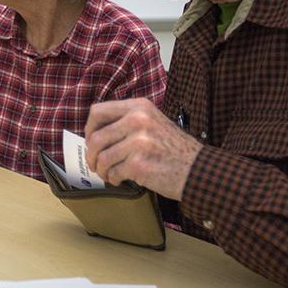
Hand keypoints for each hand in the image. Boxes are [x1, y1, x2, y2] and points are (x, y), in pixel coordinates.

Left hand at [84, 98, 201, 199]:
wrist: (198, 170)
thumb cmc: (174, 149)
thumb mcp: (153, 122)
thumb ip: (127, 121)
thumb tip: (95, 131)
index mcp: (139, 107)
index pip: (98, 111)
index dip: (89, 128)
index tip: (91, 140)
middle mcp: (138, 120)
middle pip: (96, 137)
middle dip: (91, 154)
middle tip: (94, 163)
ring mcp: (139, 142)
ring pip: (102, 157)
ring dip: (101, 169)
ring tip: (107, 174)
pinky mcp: (139, 164)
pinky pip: (113, 172)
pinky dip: (113, 178)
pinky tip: (119, 180)